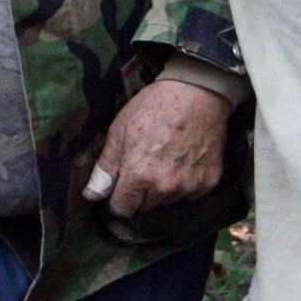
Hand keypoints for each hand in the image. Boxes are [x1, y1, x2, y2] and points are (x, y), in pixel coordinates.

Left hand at [84, 80, 231, 220]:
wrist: (198, 92)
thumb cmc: (154, 106)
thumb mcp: (120, 131)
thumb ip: (105, 168)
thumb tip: (91, 195)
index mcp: (139, 175)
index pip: (122, 209)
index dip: (118, 198)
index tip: (121, 185)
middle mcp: (165, 187)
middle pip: (145, 206)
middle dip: (140, 191)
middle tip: (145, 162)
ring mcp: (189, 186)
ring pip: (167, 200)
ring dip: (163, 188)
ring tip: (166, 157)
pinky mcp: (208, 182)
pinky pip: (190, 194)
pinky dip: (185, 182)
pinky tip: (184, 159)